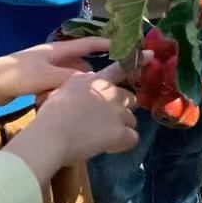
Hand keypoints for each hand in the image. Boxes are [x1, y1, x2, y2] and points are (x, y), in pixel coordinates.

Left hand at [0, 38, 112, 101]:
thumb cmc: (17, 75)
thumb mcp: (47, 76)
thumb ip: (71, 79)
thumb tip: (93, 81)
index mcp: (58, 49)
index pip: (88, 44)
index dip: (106, 45)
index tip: (124, 49)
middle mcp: (54, 57)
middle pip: (79, 65)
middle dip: (88, 77)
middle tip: (102, 90)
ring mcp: (44, 70)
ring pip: (67, 80)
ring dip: (70, 89)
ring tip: (76, 101)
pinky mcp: (36, 83)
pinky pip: (55, 88)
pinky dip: (58, 95)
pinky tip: (55, 105)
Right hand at [8, 72, 138, 180]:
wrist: (51, 135)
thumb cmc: (50, 116)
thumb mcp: (63, 91)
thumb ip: (80, 86)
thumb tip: (88, 83)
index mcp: (94, 80)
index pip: (119, 68)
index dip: (137, 61)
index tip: (151, 55)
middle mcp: (110, 92)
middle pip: (129, 98)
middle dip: (121, 109)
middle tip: (105, 122)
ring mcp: (118, 112)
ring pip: (131, 119)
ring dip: (121, 128)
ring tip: (103, 137)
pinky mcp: (120, 132)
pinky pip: (132, 138)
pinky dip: (123, 144)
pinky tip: (110, 147)